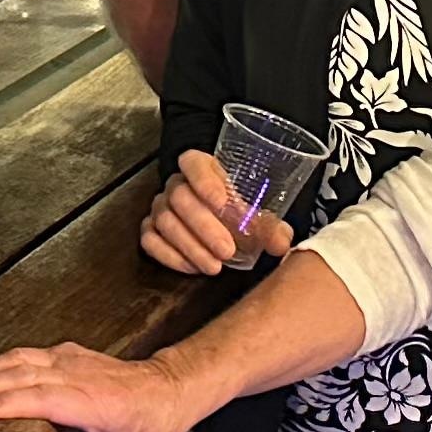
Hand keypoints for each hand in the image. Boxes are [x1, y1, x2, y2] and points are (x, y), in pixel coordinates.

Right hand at [0, 341, 201, 431]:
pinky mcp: (67, 352)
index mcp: (94, 402)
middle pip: (23, 373)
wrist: (169, 387)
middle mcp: (80, 375)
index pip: (45, 397)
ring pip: (21, 358)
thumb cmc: (150, 421)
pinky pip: (27, 353)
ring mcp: (72, 359)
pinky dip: (0, 360)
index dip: (12, 402)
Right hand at [137, 151, 296, 276]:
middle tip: (227, 250)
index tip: (222, 203)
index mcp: (201, 167)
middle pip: (179, 198)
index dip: (204, 181)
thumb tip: (280, 243)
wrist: (214, 214)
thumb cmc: (235, 208)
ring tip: (215, 266)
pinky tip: (193, 268)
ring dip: (190, 246)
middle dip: (204, 227)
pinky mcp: (151, 229)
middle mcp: (176, 184)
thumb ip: (268, 225)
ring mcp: (160, 206)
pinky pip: (150, 241)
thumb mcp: (254, 210)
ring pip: (164, 222)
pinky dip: (170, 256)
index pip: (193, 163)